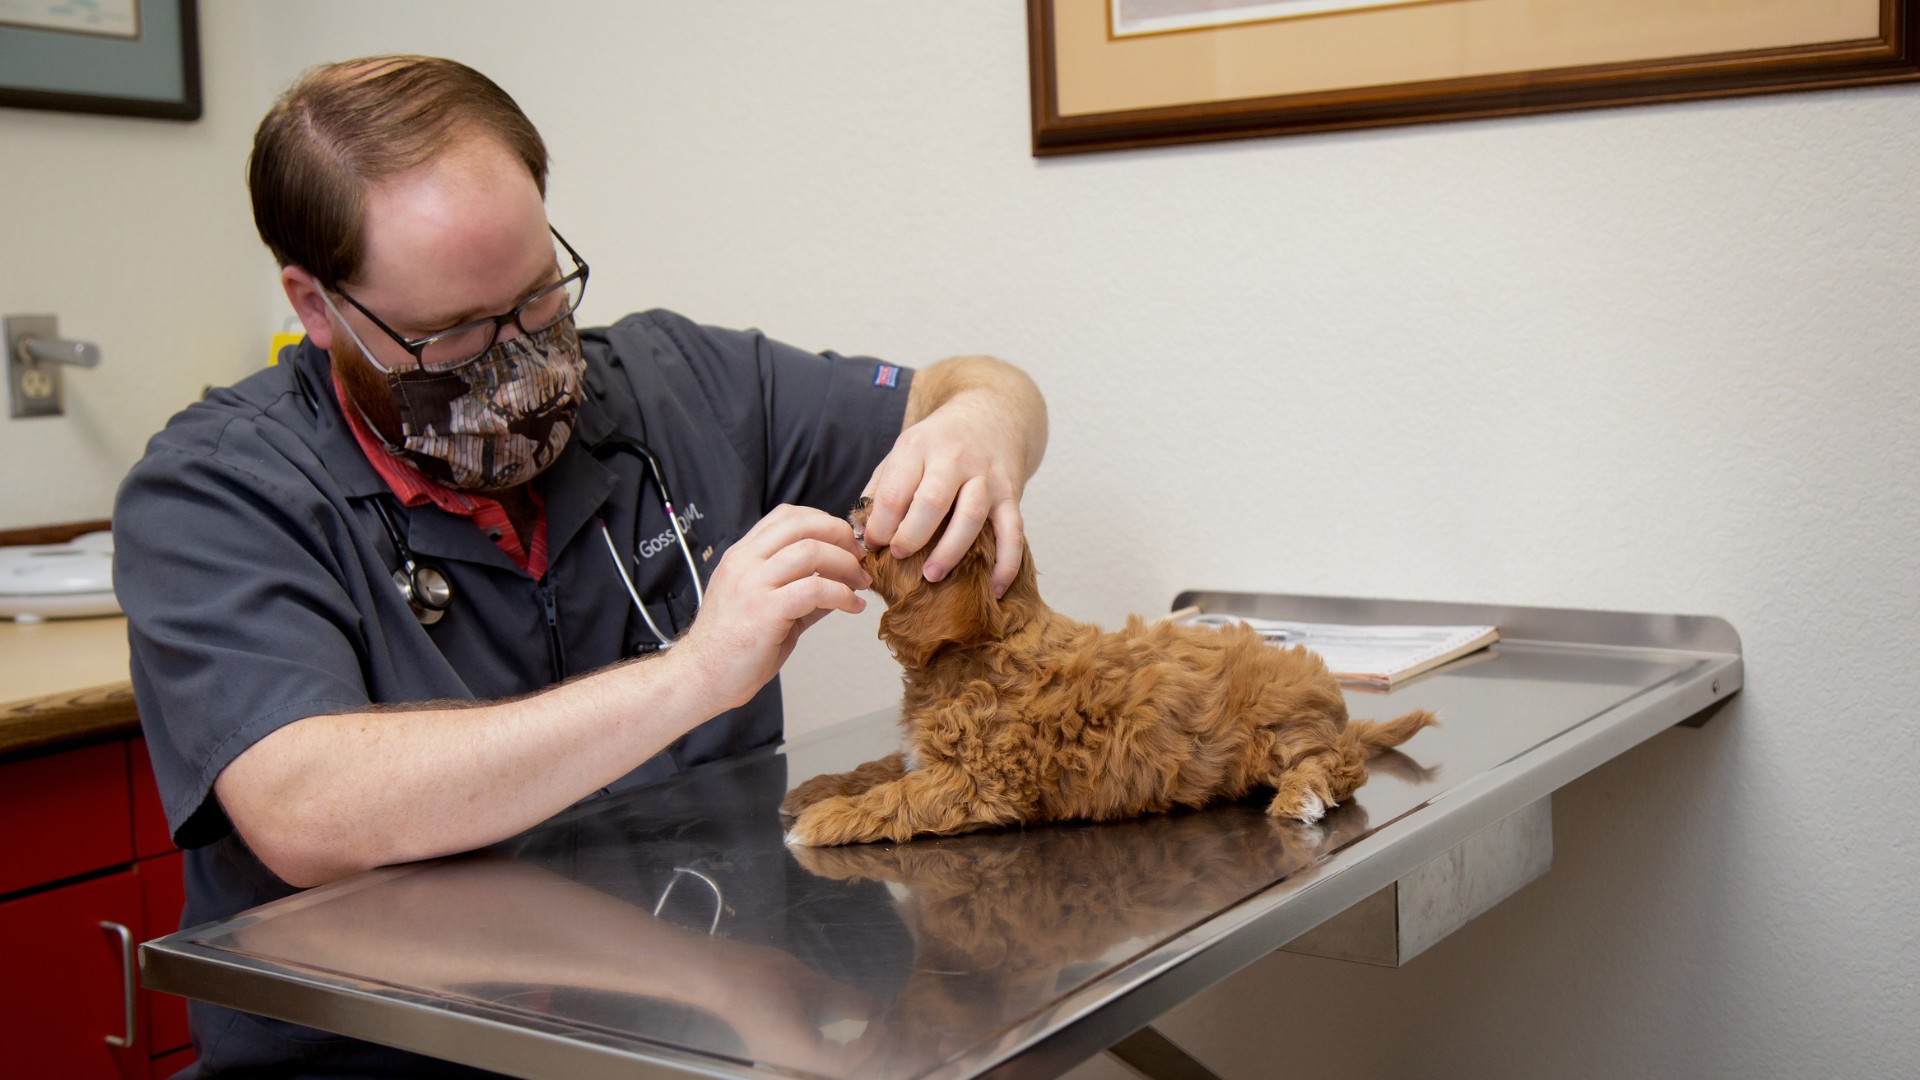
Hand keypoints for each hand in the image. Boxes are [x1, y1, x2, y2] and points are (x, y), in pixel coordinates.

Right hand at [674, 505, 869, 709]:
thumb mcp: (763, 606)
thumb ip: (798, 590)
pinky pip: (815, 589)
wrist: (699, 677)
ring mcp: (752, 584)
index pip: (786, 516)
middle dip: (839, 534)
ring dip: (846, 564)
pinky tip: (852, 606)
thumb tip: (837, 584)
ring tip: (860, 583)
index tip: (844, 542)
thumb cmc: (730, 647)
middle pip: (801, 524)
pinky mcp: (765, 610)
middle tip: (859, 557)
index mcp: (741, 555)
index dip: (823, 521)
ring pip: (811, 551)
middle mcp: (744, 562)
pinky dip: (843, 594)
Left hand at [861, 394, 1027, 596]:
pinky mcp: (1012, 493)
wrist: (993, 412)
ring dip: (950, 552)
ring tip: (932, 576)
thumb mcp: (905, 450)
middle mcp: (954, 458)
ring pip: (970, 518)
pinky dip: (1006, 563)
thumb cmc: (939, 441)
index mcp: (919, 447)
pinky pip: (1012, 532)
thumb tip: (859, 533)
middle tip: (899, 557)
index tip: (873, 546)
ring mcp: (986, 476)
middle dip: (911, 536)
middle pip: (931, 503)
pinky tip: (995, 587)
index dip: (879, 526)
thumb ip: (881, 487)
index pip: (894, 492)